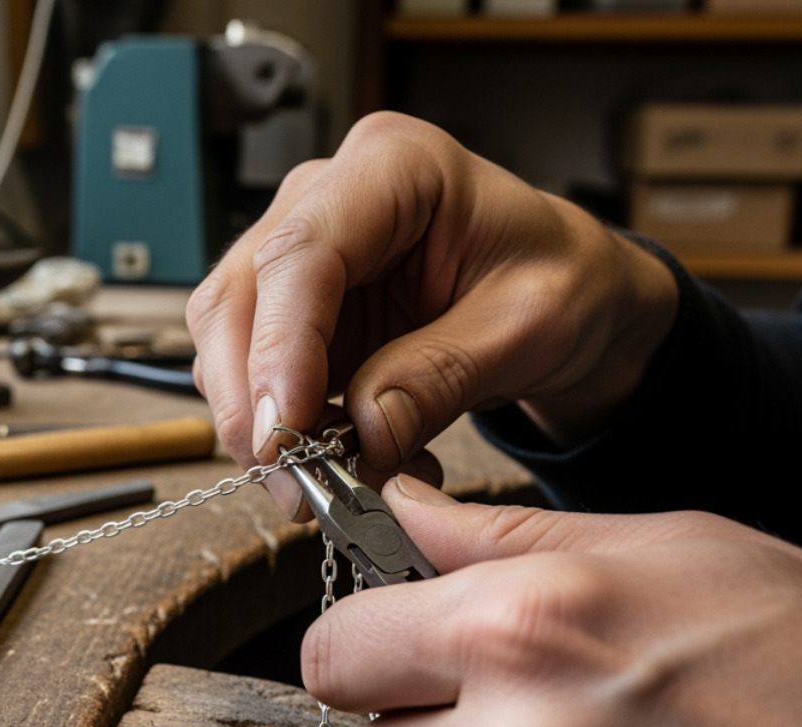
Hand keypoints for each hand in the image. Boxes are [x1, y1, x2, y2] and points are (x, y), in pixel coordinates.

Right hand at [186, 112, 676, 516]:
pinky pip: (258, 376)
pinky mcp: (297, 313)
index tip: (287, 430)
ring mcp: (301, 255)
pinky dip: (289, 432)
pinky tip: (347, 461)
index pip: (302, 252)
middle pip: (239, 296)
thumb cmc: (563, 280)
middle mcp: (327, 198)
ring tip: (331, 484)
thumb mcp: (530, 327)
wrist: (572, 294)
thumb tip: (364, 431)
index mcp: (394, 167)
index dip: (280, 347)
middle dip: (254, 400)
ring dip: (264, 425)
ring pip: (229, 342)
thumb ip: (442, 375)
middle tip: (295, 483)